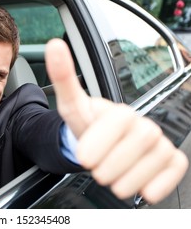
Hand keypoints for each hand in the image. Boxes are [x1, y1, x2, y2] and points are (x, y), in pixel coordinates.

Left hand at [45, 38, 188, 203]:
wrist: (100, 145)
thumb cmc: (87, 126)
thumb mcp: (71, 106)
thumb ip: (63, 78)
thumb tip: (54, 45)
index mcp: (119, 112)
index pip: (119, 120)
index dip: (100, 141)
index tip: (83, 158)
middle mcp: (143, 124)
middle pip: (139, 142)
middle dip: (112, 163)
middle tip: (96, 170)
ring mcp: (160, 141)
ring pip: (156, 158)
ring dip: (128, 178)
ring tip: (110, 178)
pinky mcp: (171, 159)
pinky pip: (176, 168)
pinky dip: (158, 183)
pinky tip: (141, 186)